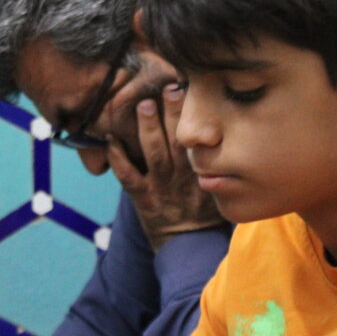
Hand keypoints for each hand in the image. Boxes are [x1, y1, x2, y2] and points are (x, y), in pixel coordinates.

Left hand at [109, 82, 226, 250]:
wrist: (189, 248)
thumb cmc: (204, 213)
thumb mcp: (219, 187)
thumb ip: (218, 163)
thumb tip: (226, 131)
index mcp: (203, 172)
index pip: (201, 140)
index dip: (197, 117)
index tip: (194, 91)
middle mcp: (183, 177)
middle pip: (179, 140)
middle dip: (175, 113)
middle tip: (170, 87)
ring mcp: (161, 187)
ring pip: (154, 153)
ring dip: (148, 128)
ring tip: (144, 105)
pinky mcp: (142, 198)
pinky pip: (128, 177)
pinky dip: (117, 158)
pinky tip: (110, 140)